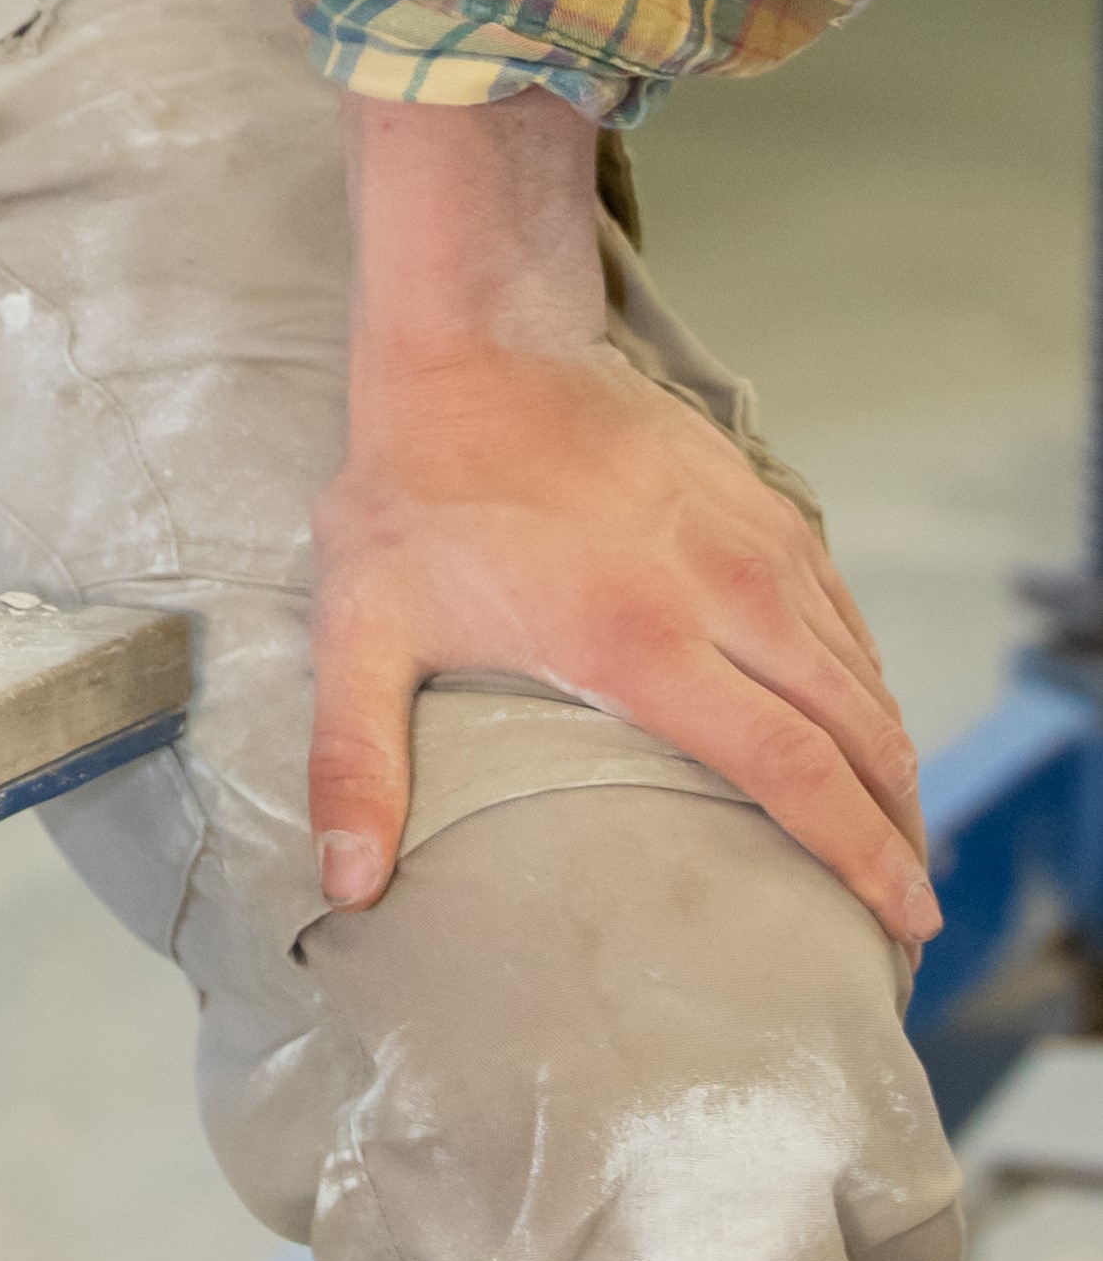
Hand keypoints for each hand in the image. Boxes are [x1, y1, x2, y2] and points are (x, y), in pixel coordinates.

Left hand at [311, 329, 935, 951]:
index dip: (863, 855)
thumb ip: (357, 761)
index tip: (906, 922)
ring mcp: (751, 542)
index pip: (795, 772)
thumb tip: (348, 883)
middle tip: (913, 908)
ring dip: (894, 757)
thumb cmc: (414, 485)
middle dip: (903, 828)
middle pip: (858, 732)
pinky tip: (863, 717)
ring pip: (861, 671)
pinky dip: (869, 676)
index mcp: (643, 643)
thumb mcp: (361, 627)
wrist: (472, 338)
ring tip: (901, 833)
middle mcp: (724, 595)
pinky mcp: (757, 500)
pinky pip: (843, 608)